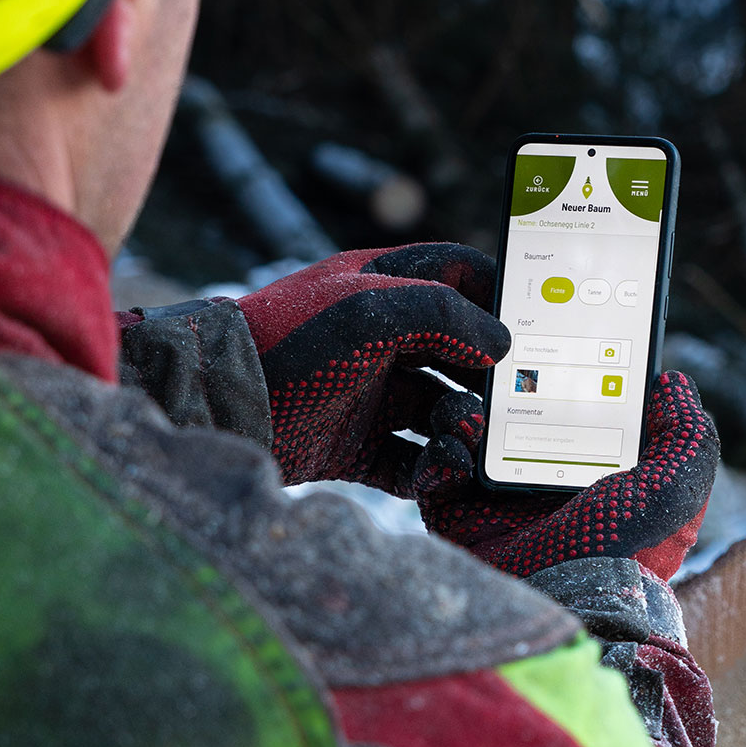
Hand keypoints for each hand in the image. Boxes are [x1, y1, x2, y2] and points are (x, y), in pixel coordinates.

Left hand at [233, 243, 507, 486]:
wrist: (212, 410)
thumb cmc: (287, 344)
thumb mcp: (367, 312)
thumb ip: (442, 314)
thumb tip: (499, 344)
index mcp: (384, 287)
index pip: (459, 274)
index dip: (498, 293)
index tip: (533, 324)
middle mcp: (382, 339)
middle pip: (461, 353)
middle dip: (489, 377)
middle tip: (511, 400)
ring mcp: (370, 394)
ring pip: (442, 412)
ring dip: (462, 427)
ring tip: (460, 437)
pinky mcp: (356, 447)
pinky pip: (413, 462)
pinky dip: (434, 472)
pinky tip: (440, 472)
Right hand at [409, 371, 718, 582]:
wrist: (573, 606)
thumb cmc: (628, 550)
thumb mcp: (674, 486)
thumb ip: (686, 433)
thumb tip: (672, 380)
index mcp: (595, 465)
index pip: (571, 402)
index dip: (557, 367)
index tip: (541, 330)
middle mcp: (545, 478)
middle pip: (508, 408)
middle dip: (492, 382)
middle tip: (487, 365)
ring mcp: (498, 500)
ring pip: (465, 432)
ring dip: (460, 412)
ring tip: (468, 413)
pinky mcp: (461, 521)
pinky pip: (435, 477)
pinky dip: (438, 458)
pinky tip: (456, 451)